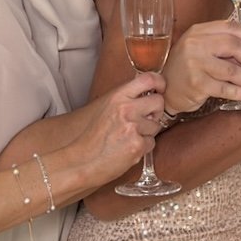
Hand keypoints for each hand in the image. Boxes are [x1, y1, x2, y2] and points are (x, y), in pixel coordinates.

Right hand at [57, 73, 166, 197]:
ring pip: (156, 125)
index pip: (148, 79)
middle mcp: (127, 109)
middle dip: (155, 112)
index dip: (160, 83)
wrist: (79, 160)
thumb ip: (124, 99)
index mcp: (117, 96)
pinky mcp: (137, 145)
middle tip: (145, 119)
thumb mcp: (103, 107)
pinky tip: (127, 149)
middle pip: (159, 102)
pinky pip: (151, 143)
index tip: (161, 88)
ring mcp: (133, 127)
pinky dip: (142, 147)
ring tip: (128, 138)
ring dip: (147, 132)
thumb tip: (146, 95)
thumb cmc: (89, 136)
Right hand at [163, 19, 240, 112]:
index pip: (230, 27)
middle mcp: (195, 44)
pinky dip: (240, 92)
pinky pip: (225, 88)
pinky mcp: (197, 83)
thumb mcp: (200, 49)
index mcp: (198, 31)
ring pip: (232, 70)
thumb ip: (222, 46)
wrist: (165, 90)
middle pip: (233, 45)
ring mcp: (194, 63)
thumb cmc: (187, 69)